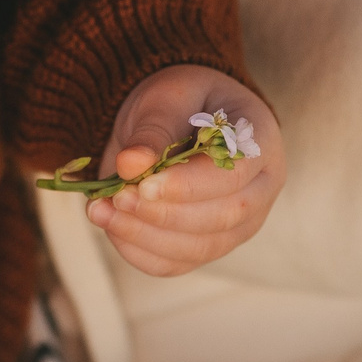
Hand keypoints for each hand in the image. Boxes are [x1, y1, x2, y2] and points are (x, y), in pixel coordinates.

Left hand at [85, 65, 282, 276]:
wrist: (177, 118)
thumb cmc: (181, 102)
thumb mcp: (166, 98)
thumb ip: (153, 129)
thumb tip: (131, 164)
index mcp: (260, 143)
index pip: (234, 177)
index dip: (188, 186)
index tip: (143, 185)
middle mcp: (260, 190)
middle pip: (222, 218)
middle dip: (164, 214)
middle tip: (119, 197)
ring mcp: (238, 225)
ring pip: (198, 248)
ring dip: (144, 236)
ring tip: (101, 210)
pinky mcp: (206, 246)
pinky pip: (175, 263)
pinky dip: (138, 252)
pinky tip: (110, 226)